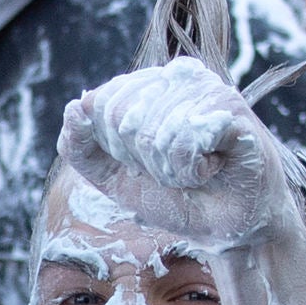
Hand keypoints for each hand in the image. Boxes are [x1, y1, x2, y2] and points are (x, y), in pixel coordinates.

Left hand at [59, 57, 297, 253]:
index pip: (101, 103)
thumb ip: (81, 147)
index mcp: (147, 84)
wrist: (224, 227)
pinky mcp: (231, 109)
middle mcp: (176, 77)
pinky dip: (191, 170)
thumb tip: (74, 106)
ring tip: (193, 170)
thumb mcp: (112, 177)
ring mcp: (206, 88)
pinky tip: (212, 167)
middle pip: (121, 116)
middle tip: (171, 168)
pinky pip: (183, 140)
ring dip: (169, 170)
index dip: (115, 148)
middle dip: (140, 159)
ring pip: (152, 133)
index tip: (144, 162)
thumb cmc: (173, 196)